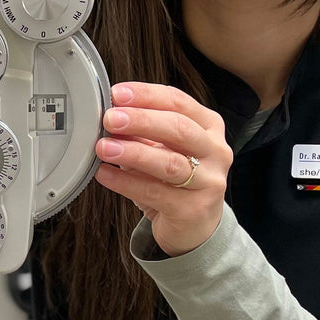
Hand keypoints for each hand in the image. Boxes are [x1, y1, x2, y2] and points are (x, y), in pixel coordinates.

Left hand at [92, 82, 231, 256]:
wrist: (194, 226)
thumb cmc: (175, 180)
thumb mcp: (163, 148)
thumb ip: (143, 130)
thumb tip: (111, 113)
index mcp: (208, 126)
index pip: (178, 102)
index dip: (147, 95)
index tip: (117, 93)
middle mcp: (215, 151)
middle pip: (179, 128)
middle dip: (141, 120)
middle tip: (110, 119)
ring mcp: (209, 182)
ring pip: (170, 163)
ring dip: (133, 152)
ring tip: (104, 147)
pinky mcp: (194, 210)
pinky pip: (155, 193)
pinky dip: (126, 182)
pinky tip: (106, 174)